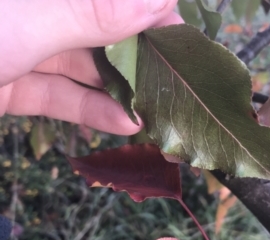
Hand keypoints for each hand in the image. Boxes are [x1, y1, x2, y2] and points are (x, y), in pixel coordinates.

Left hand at [0, 0, 182, 134]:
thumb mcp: (27, 20)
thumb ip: (93, 12)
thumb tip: (162, 0)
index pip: (106, 0)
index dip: (145, 12)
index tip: (177, 36)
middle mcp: (35, 15)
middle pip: (98, 33)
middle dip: (135, 58)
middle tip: (171, 79)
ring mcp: (25, 52)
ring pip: (82, 70)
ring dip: (119, 92)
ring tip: (155, 110)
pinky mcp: (16, 87)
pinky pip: (61, 97)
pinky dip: (92, 111)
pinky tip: (126, 123)